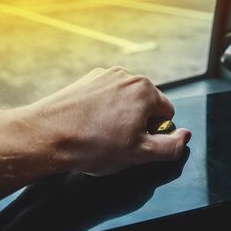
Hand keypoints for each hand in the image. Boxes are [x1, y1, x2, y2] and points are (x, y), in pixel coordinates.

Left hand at [24, 66, 190, 175]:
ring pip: (126, 101)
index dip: (156, 133)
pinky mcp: (87, 80)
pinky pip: (106, 97)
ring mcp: (104, 76)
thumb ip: (170, 146)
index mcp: (145, 90)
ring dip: (121, 116)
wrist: (45, 135)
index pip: (167, 114)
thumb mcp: (139, 154)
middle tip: (118, 142)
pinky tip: (89, 126)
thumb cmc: (91, 145)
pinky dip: (103, 110)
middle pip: (147, 104)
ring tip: (101, 135)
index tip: (136, 144)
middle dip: (138, 123)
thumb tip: (185, 136)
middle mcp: (127, 76)